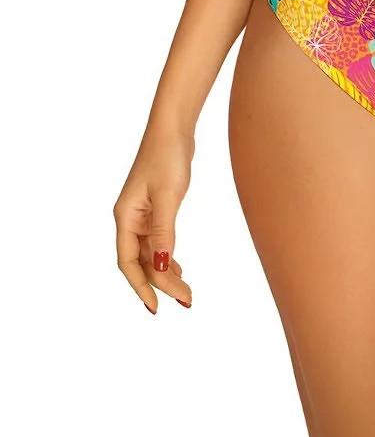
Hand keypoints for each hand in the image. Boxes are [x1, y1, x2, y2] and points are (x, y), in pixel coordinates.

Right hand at [114, 128, 194, 312]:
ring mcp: (141, 214)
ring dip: (166, 272)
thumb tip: (163, 266)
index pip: (128, 262)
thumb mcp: (168, 196)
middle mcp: (129, 219)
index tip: (156, 307)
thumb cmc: (167, 157)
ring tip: (185, 291)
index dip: (140, 287)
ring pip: (150, 253)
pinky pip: (157, 240)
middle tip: (187, 299)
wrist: (172, 129)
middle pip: (142, 261)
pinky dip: (168, 255)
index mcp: (125, 217)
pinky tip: (178, 266)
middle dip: (161, 283)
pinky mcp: (154, 208)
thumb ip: (164, 232)